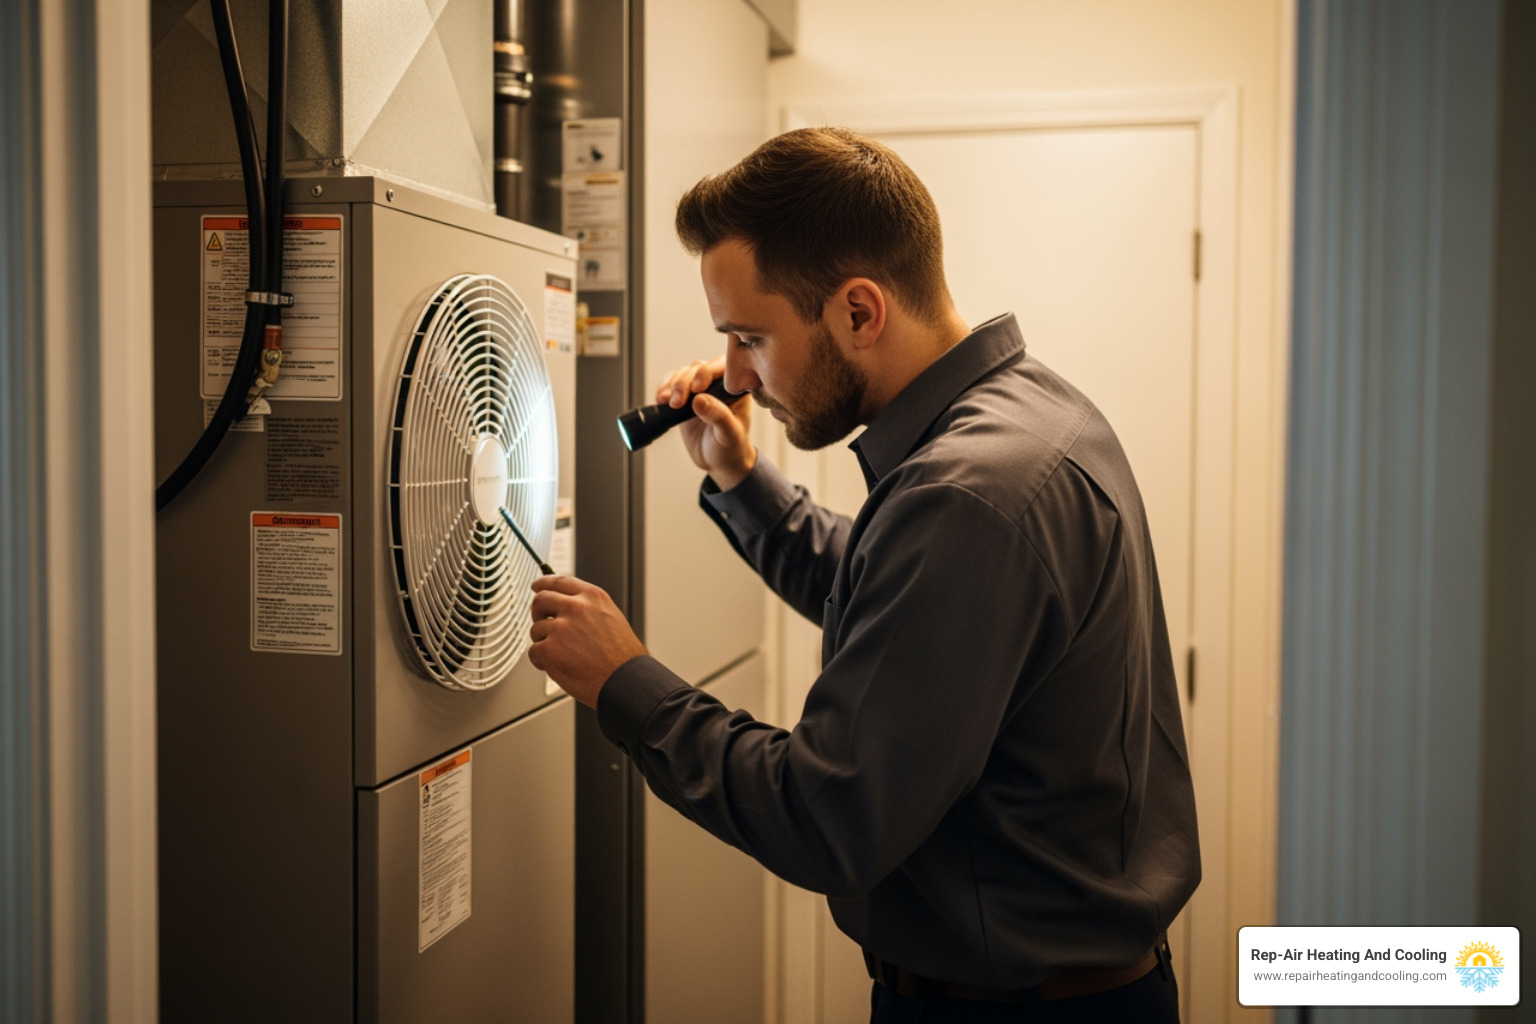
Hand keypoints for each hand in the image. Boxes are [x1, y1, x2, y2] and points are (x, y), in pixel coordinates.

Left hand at [528, 575, 646, 706]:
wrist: (625, 681)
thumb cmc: (622, 657)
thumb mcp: (611, 618)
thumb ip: (587, 608)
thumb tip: (565, 605)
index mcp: (592, 597)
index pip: (559, 581)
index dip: (543, 583)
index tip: (537, 586)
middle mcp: (575, 608)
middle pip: (540, 600)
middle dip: (538, 613)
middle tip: (542, 623)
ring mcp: (561, 628)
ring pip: (536, 629)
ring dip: (544, 642)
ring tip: (564, 655)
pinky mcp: (549, 649)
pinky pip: (534, 652)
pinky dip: (542, 662)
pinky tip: (558, 666)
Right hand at [655, 358, 755, 489]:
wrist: (718, 461)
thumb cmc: (731, 447)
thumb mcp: (729, 434)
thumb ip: (718, 416)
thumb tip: (699, 400)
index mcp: (735, 389)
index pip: (721, 368)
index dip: (707, 373)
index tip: (696, 389)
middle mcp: (717, 385)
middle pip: (698, 369)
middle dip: (684, 383)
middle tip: (677, 403)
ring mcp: (700, 390)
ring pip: (683, 374)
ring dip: (673, 386)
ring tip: (667, 403)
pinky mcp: (684, 397)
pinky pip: (671, 384)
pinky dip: (664, 389)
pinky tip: (661, 400)